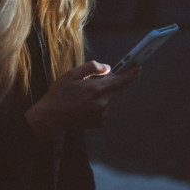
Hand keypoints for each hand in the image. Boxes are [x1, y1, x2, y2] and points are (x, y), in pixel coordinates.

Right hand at [24, 60, 140, 139]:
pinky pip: (106, 109)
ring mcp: (102, 114)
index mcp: (96, 89)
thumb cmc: (59, 93)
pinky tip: (86, 104)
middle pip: (118, 90)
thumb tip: (108, 68)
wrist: (51, 117)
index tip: (138, 67)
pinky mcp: (99, 123)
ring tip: (88, 93)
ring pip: (112, 99)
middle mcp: (102, 103)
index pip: (122, 80)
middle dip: (115, 82)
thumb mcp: (72, 74)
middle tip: (104, 78)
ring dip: (107, 94)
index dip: (132, 73)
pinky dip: (101, 104)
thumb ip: (92, 68)